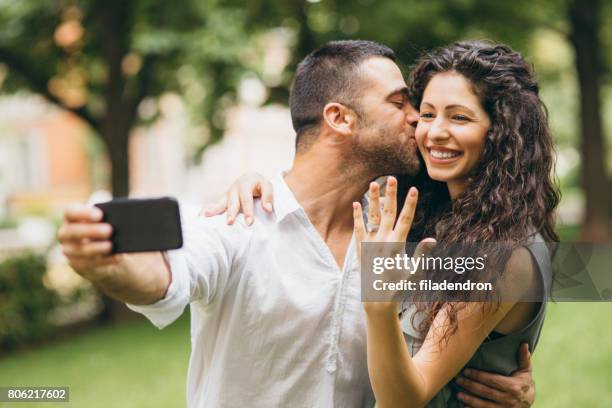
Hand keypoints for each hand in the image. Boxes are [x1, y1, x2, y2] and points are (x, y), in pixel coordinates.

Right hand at [57, 204, 121, 280]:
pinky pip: (91, 264)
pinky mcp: (78, 265)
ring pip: (82, 249)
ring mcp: (70, 251)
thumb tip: (123, 219)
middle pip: (74, 231)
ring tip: (111, 245)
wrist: (101, 252)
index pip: (70, 212)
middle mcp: (65, 234)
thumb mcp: (103, 222)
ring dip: (98, 247)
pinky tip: (118, 256)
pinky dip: (106, 260)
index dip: (83, 213)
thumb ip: (108, 218)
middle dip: (92, 230)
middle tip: (109, 230)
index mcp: (70, 218)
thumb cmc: (103, 229)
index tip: (100, 214)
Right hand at [200, 172, 273, 224]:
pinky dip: (207, 209)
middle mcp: (235, 188)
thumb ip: (268, 197)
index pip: (247, 198)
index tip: (249, 223)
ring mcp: (227, 194)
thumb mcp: (267, 186)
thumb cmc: (261, 186)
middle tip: (229, 222)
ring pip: (220, 202)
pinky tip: (200, 216)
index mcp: (246, 183)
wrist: (252, 180)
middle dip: (231, 212)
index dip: (248, 211)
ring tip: (205, 216)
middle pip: (232, 201)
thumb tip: (268, 209)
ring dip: (213, 210)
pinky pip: (214, 204)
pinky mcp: (223, 199)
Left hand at [353, 177, 420, 306]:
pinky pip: (359, 228)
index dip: (410, 204)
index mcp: (398, 244)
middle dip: (391, 194)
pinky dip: (357, 216)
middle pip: (388, 212)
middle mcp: (383, 240)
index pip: (406, 219)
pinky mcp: (360, 248)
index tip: (414, 189)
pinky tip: (357, 204)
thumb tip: (432, 240)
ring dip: (373, 200)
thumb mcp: (413, 271)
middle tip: (392, 179)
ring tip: (373, 184)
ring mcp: (370, 243)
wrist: (377, 299)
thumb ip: (421, 254)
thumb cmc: (398, 286)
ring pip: (372, 216)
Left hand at [455, 343, 534, 407]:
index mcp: (513, 386)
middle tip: (458, 380)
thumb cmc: (524, 383)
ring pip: (485, 405)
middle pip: (486, 392)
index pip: (492, 380)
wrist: (530, 402)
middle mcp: (509, 399)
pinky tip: (465, 407)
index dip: (478, 376)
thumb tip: (524, 344)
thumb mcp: (526, 371)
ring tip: (458, 394)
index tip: (466, 371)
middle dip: (470, 386)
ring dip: (470, 400)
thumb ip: (524, 358)